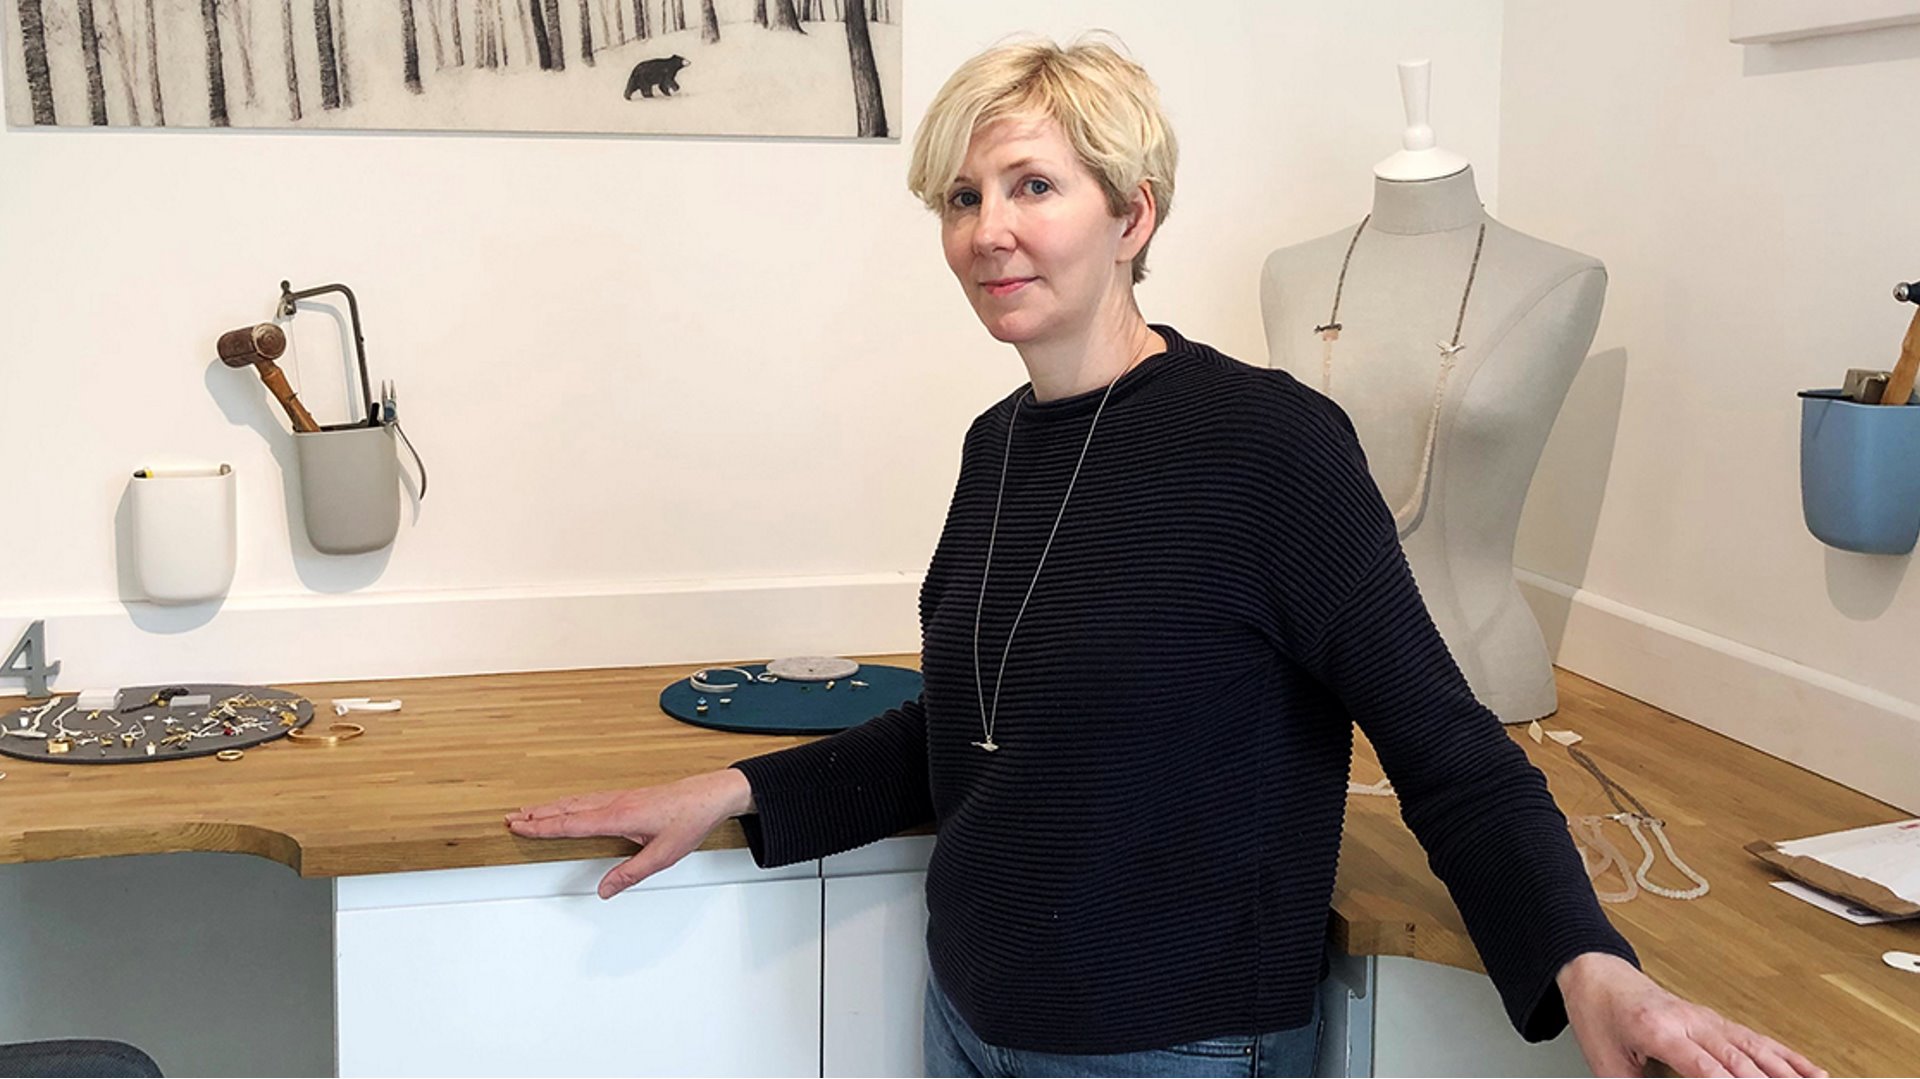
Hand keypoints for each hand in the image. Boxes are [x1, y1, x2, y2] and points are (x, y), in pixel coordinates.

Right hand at [504, 768, 754, 898]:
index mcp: (618, 816)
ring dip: (549, 807)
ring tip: (528, 811)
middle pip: (566, 809)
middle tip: (510, 818)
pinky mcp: (627, 797)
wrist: (710, 795)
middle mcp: (615, 803)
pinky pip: (588, 799)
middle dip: (536, 814)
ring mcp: (620, 798)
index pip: (571, 824)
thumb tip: (604, 890)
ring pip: (576, 802)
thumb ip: (630, 874)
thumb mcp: (662, 855)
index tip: (518, 826)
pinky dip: (569, 803)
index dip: (542, 827)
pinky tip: (566, 806)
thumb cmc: (690, 820)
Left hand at [1557, 952, 1825, 1076]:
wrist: (1597, 976)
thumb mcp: (1606, 1064)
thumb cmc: (1600, 1018)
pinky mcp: (1716, 1019)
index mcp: (1659, 1029)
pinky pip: (1757, 1039)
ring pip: (1755, 1048)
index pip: (1704, 1066)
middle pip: (1737, 1059)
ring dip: (1788, 1072)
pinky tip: (1813, 1071)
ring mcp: (1706, 1018)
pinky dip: (1788, 1056)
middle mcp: (1689, 1020)